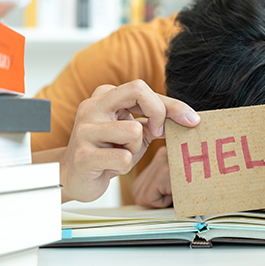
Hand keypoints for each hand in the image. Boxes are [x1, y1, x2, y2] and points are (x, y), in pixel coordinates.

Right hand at [59, 80, 198, 202]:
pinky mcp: (83, 155)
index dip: (171, 104)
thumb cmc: (108, 151)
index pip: (143, 88)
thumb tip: (188, 118)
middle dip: (158, 112)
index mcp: (105, 96)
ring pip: (134, 131)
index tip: (190, 119)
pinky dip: (125, 166)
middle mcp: (92, 107)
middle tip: (157, 133)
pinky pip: (124, 158)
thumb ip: (157, 120)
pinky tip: (111, 167)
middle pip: (138, 90)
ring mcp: (85, 130)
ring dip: (136, 149)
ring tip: (121, 154)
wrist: (74, 177)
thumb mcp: (136, 132)